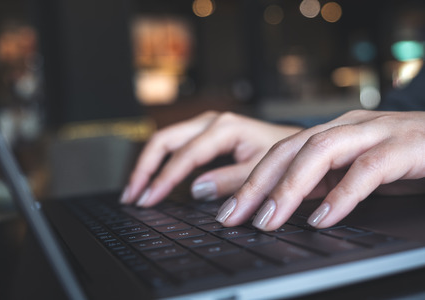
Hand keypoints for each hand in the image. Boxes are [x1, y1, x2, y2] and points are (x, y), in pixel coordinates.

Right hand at [120, 111, 301, 206]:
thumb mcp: (262, 169)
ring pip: (165, 141)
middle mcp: (211, 122)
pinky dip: (160, 163)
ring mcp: (206, 126)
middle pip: (164, 140)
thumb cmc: (283, 153)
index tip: (147, 200)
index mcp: (224, 128)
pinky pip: (175, 146)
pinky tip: (154, 180)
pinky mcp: (204, 135)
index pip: (184, 155)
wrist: (294, 142)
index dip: (163, 178)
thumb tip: (197, 190)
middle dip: (144, 168)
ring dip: (148, 165)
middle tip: (132, 196)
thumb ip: (231, 181)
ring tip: (135, 191)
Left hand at [215, 110, 424, 229]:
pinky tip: (324, 218)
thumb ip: (321, 181)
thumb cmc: (401, 154)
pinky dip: (342, 194)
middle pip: (288, 150)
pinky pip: (367, 169)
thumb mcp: (351, 168)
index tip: (227, 212)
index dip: (249, 181)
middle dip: (256, 185)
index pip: (278, 153)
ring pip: (320, 152)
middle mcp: (344, 127)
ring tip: (268, 219)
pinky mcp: (403, 147)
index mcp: (329, 132)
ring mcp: (372, 133)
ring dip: (289, 187)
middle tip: (232, 217)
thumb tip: (282, 204)